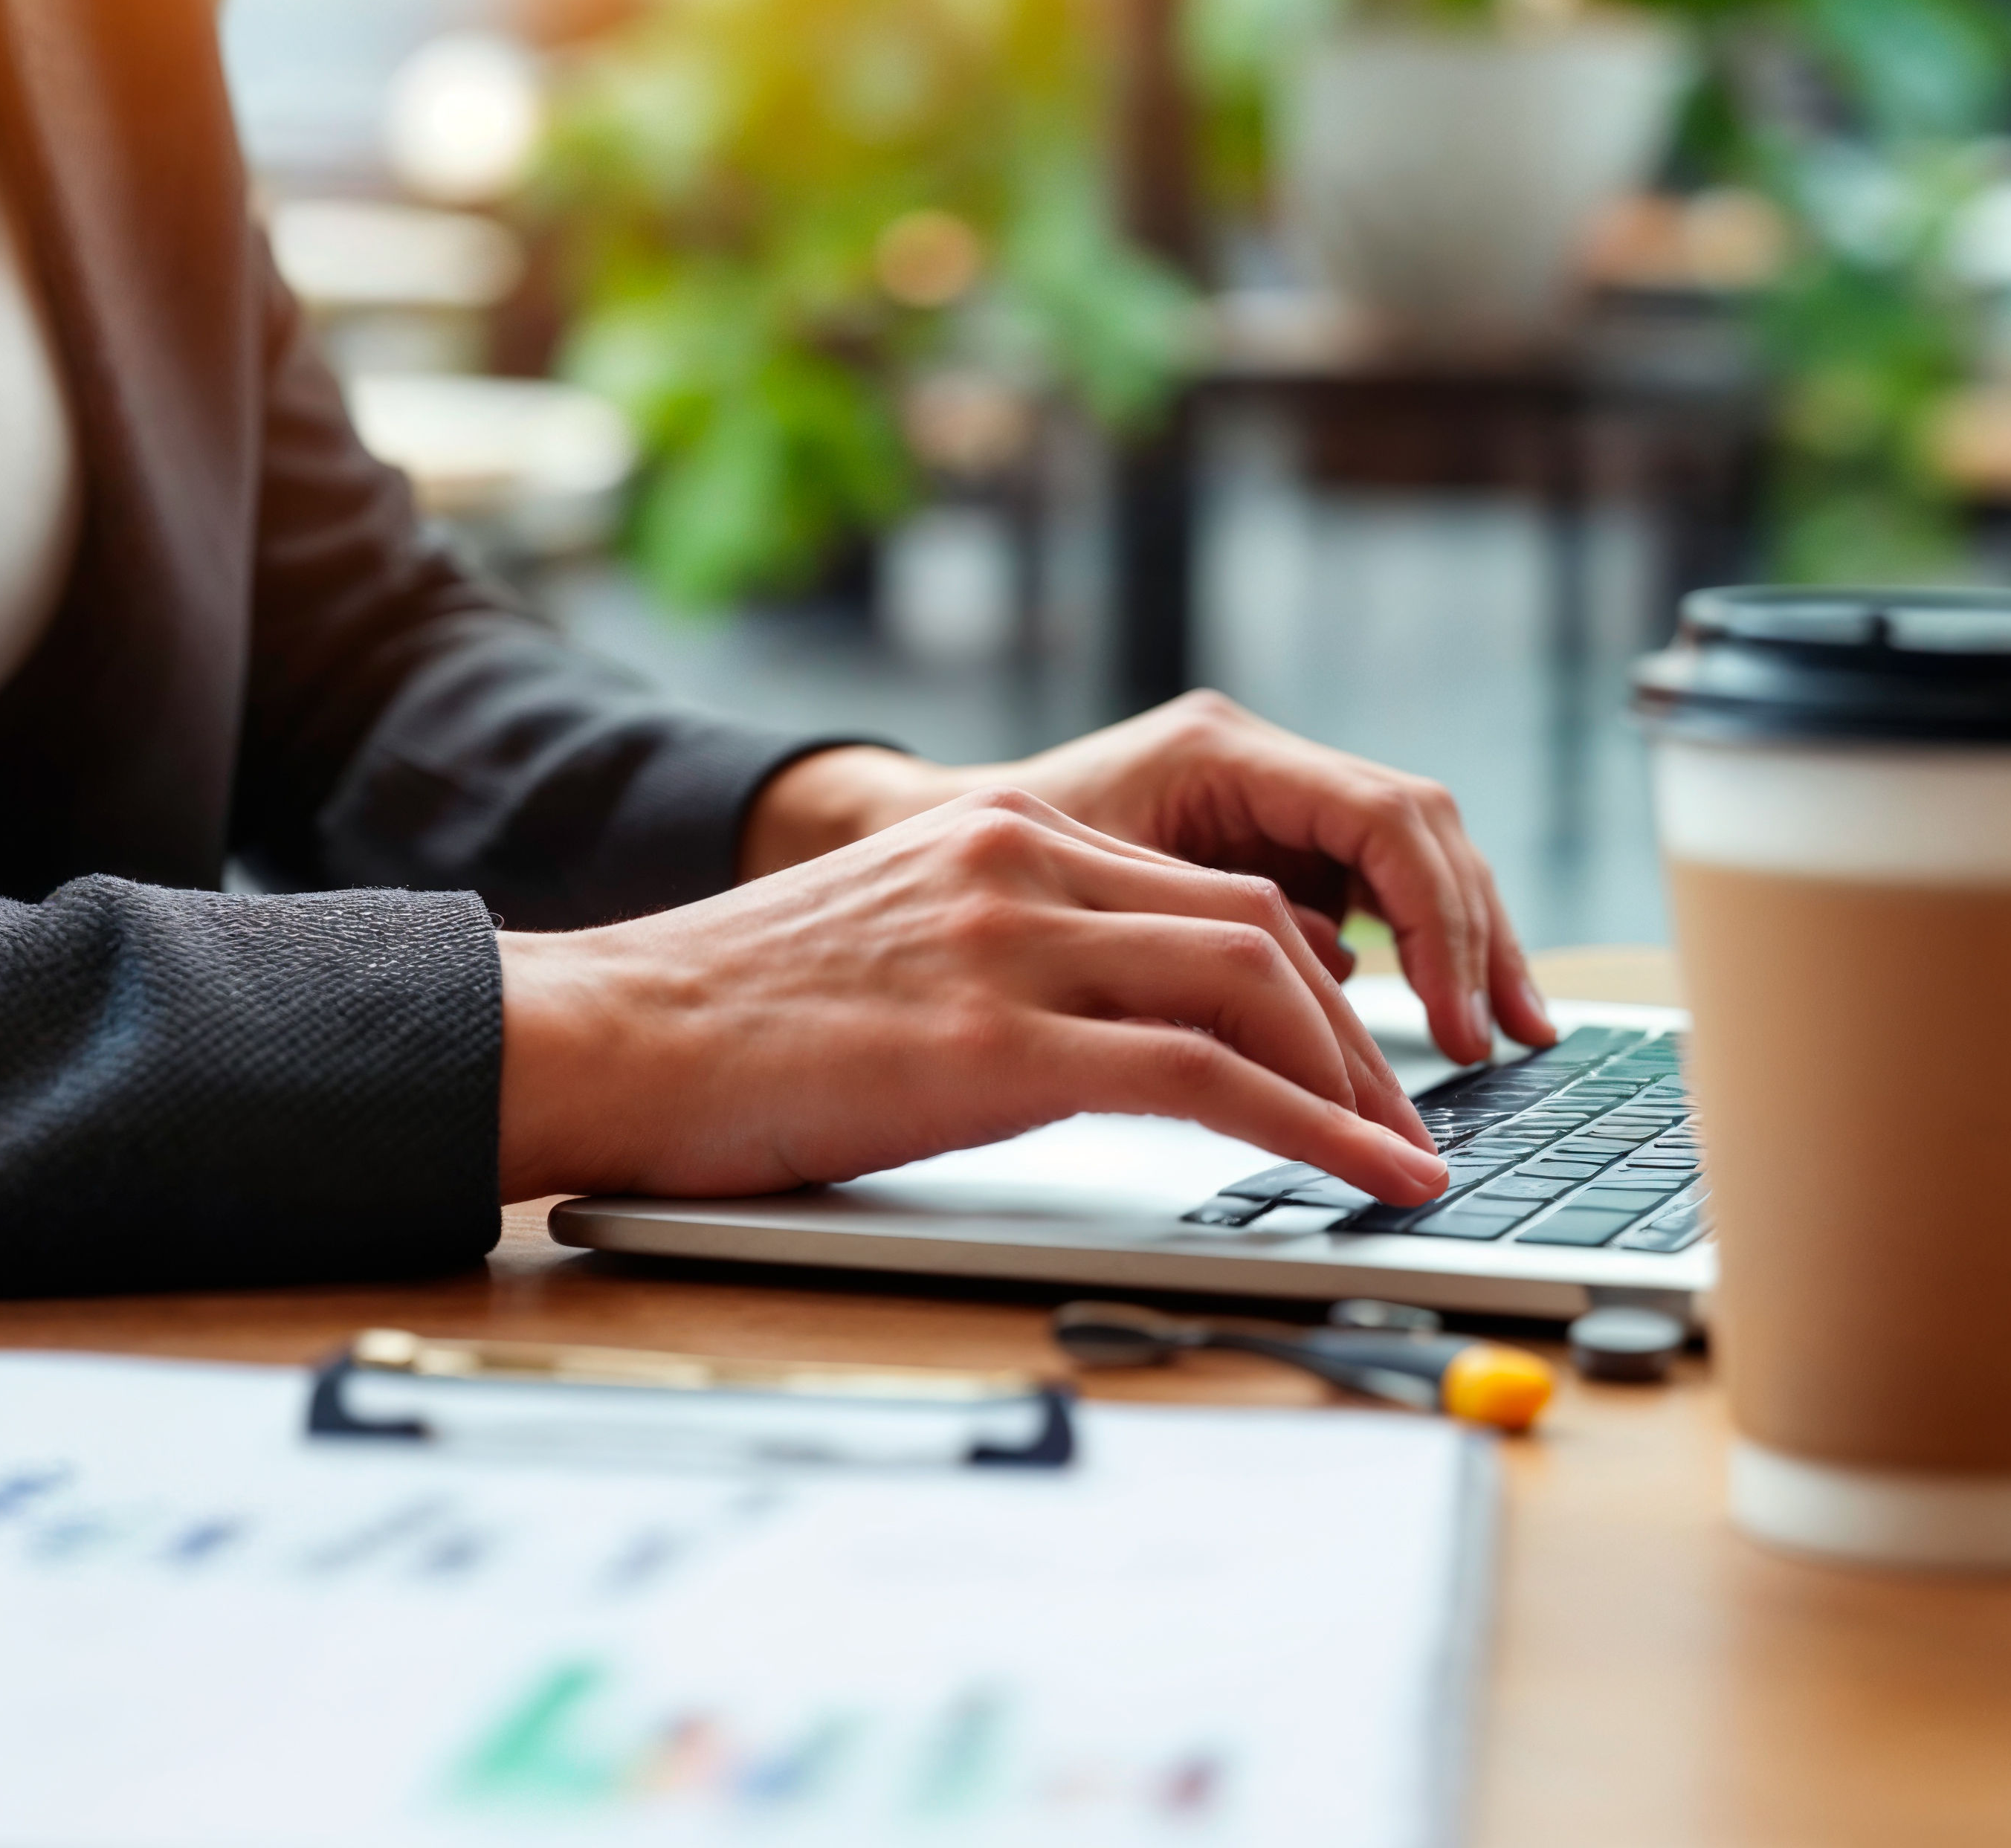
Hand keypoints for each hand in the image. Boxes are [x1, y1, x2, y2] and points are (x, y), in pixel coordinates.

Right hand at [499, 789, 1449, 1204]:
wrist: (605, 1033)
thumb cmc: (723, 1025)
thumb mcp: (889, 948)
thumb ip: (996, 960)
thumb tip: (1094, 1045)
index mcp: (998, 833)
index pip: (1206, 893)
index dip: (1303, 979)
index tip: (1347, 1058)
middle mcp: (1021, 861)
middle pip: (1256, 929)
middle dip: (1352, 1035)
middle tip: (1401, 1121)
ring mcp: (1013, 943)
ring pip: (1254, 986)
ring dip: (1354, 1084)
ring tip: (1404, 1162)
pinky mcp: (998, 1038)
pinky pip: (1208, 1075)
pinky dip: (1315, 1127)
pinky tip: (1367, 1176)